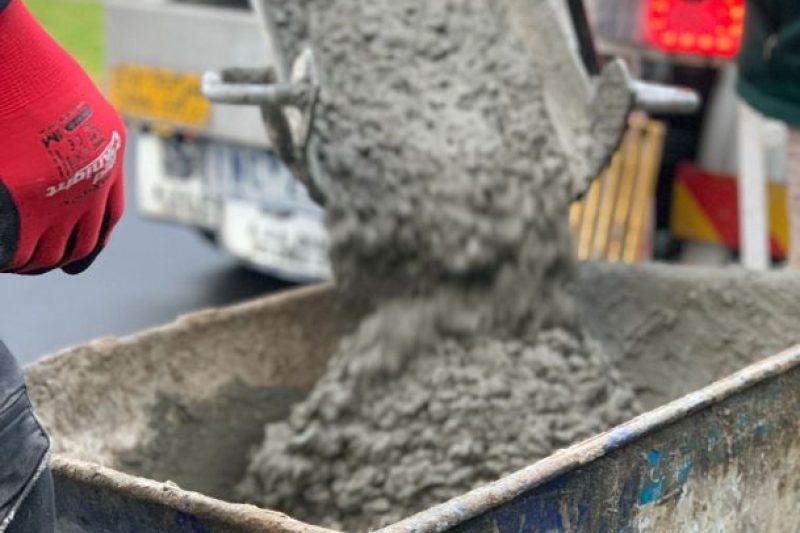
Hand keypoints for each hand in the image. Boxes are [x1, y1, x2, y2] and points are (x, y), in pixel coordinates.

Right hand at [0, 0, 124, 274]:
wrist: (18, 66)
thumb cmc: (38, 73)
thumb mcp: (79, 106)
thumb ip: (82, 136)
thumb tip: (63, 162)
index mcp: (110, 159)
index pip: (109, 216)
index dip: (96, 239)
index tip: (83, 255)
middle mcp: (94, 185)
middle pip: (84, 242)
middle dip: (67, 258)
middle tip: (49, 265)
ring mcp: (61, 199)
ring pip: (50, 252)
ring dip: (34, 262)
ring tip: (20, 263)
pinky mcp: (25, 208)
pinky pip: (18, 250)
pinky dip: (11, 260)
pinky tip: (5, 260)